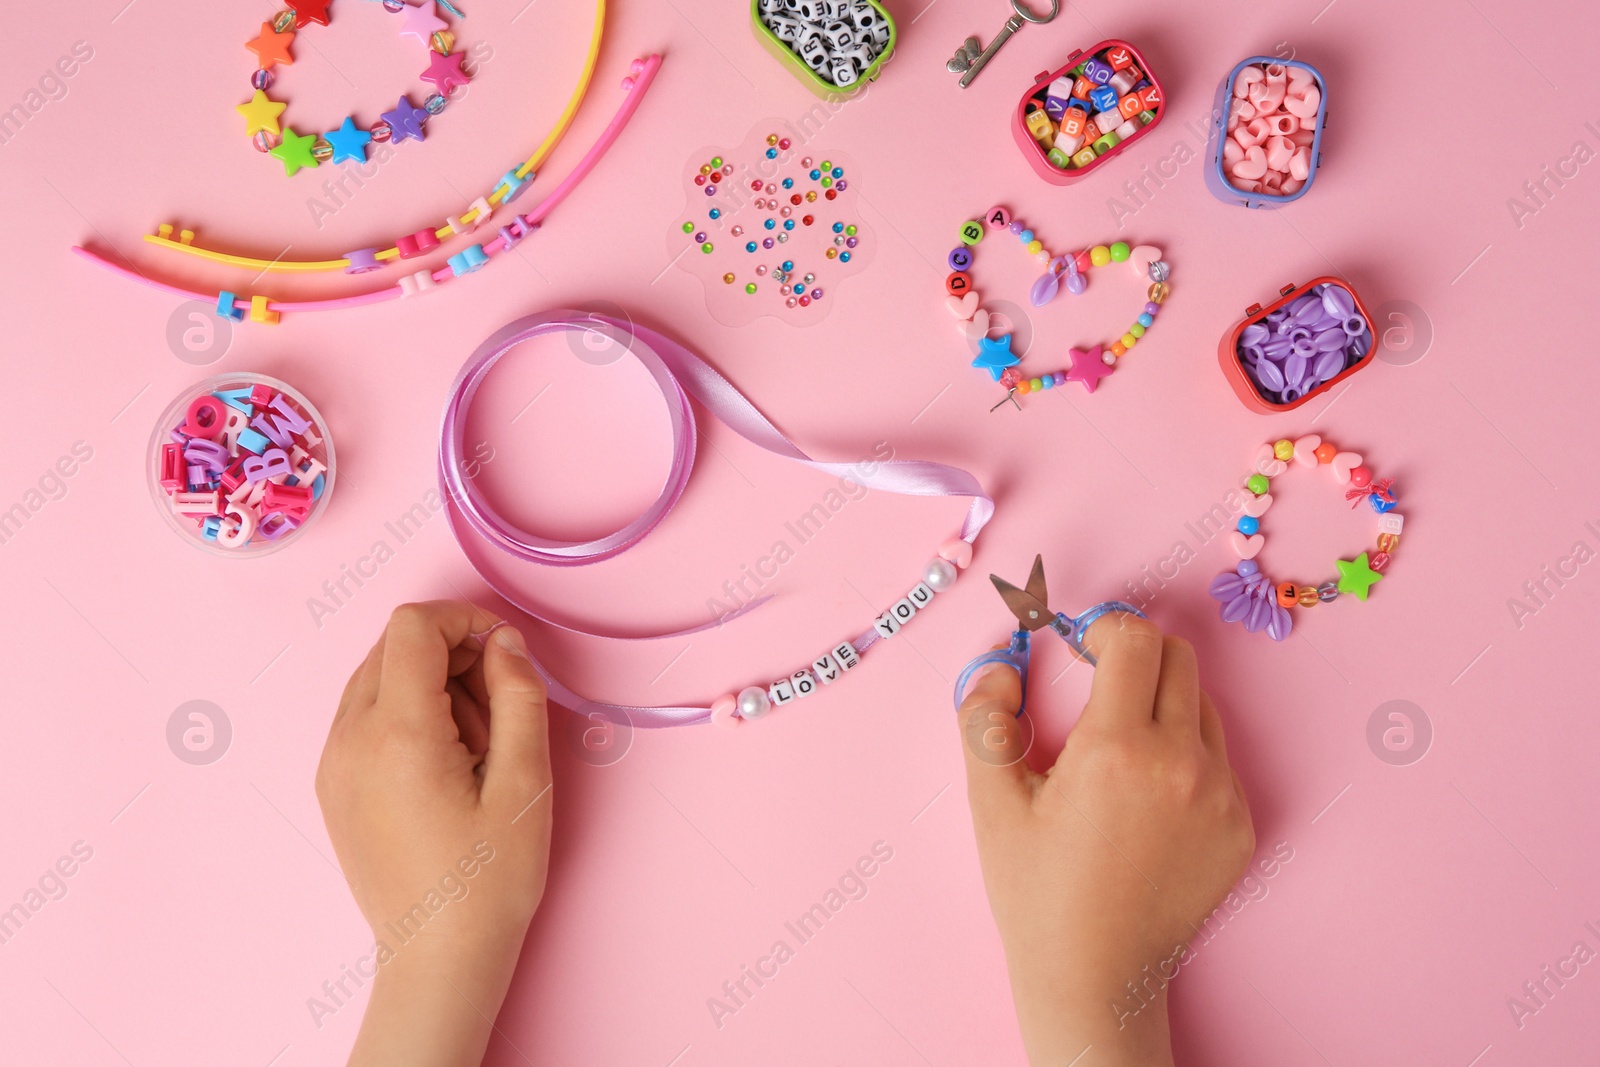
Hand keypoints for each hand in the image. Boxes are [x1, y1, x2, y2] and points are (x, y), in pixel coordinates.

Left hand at [316, 601, 552, 1066]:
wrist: (438, 956)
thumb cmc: (489, 880)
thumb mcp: (525, 783)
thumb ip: (519, 696)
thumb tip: (506, 643)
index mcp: (398, 734)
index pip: (414, 626)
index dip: (466, 621)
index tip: (506, 653)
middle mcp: (350, 740)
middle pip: (394, 646)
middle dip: (452, 653)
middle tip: (501, 706)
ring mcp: (334, 764)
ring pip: (377, 677)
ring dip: (431, 683)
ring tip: (478, 742)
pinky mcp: (333, 786)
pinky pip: (365, 716)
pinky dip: (408, 714)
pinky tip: (446, 762)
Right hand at [955, 615, 1254, 1066]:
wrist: (1095, 976)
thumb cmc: (1036, 892)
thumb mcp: (990, 802)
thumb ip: (985, 717)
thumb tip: (1000, 661)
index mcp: (1117, 750)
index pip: (1134, 638)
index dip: (1103, 625)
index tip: (1079, 644)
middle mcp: (1181, 765)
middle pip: (1179, 657)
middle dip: (1136, 653)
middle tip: (1099, 678)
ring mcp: (1221, 798)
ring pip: (1203, 704)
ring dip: (1164, 701)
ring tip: (1119, 745)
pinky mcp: (1241, 828)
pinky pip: (1219, 759)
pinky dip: (1185, 754)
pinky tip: (1145, 795)